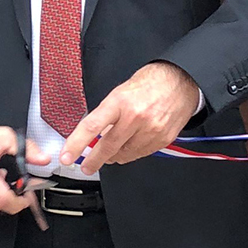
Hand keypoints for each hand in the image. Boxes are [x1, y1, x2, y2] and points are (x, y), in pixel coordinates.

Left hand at [60, 61, 199, 172]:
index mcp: (120, 102)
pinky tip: (131, 144)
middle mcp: (135, 117)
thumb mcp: (121, 92)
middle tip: (86, 166)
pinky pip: (140, 155)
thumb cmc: (150, 83)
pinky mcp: (162, 140)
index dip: (76, 144)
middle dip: (93, 160)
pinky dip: (131, 153)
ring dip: (114, 156)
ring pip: (124, 155)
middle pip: (107, 147)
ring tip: (112, 150)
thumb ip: (106, 114)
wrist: (181, 81)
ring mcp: (150, 130)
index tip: (67, 156)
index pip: (91, 127)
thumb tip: (92, 134)